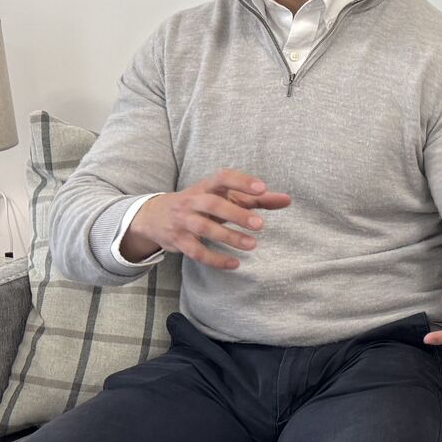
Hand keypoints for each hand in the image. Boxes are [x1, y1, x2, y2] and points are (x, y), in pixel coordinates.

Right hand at [122, 171, 291, 269]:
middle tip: (260, 225)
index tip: (262, 188)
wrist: (154, 216)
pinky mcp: (178, 241)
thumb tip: (287, 200)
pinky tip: (235, 264)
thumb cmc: (200, 204)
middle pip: (213, 205)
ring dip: (228, 237)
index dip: (241, 181)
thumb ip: (255, 198)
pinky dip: (215, 259)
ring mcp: (182, 221)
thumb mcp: (223, 197)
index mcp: (205, 187)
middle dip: (236, 214)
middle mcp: (192, 201)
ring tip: (252, 245)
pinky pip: (196, 251)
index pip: (222, 177)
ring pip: (204, 229)